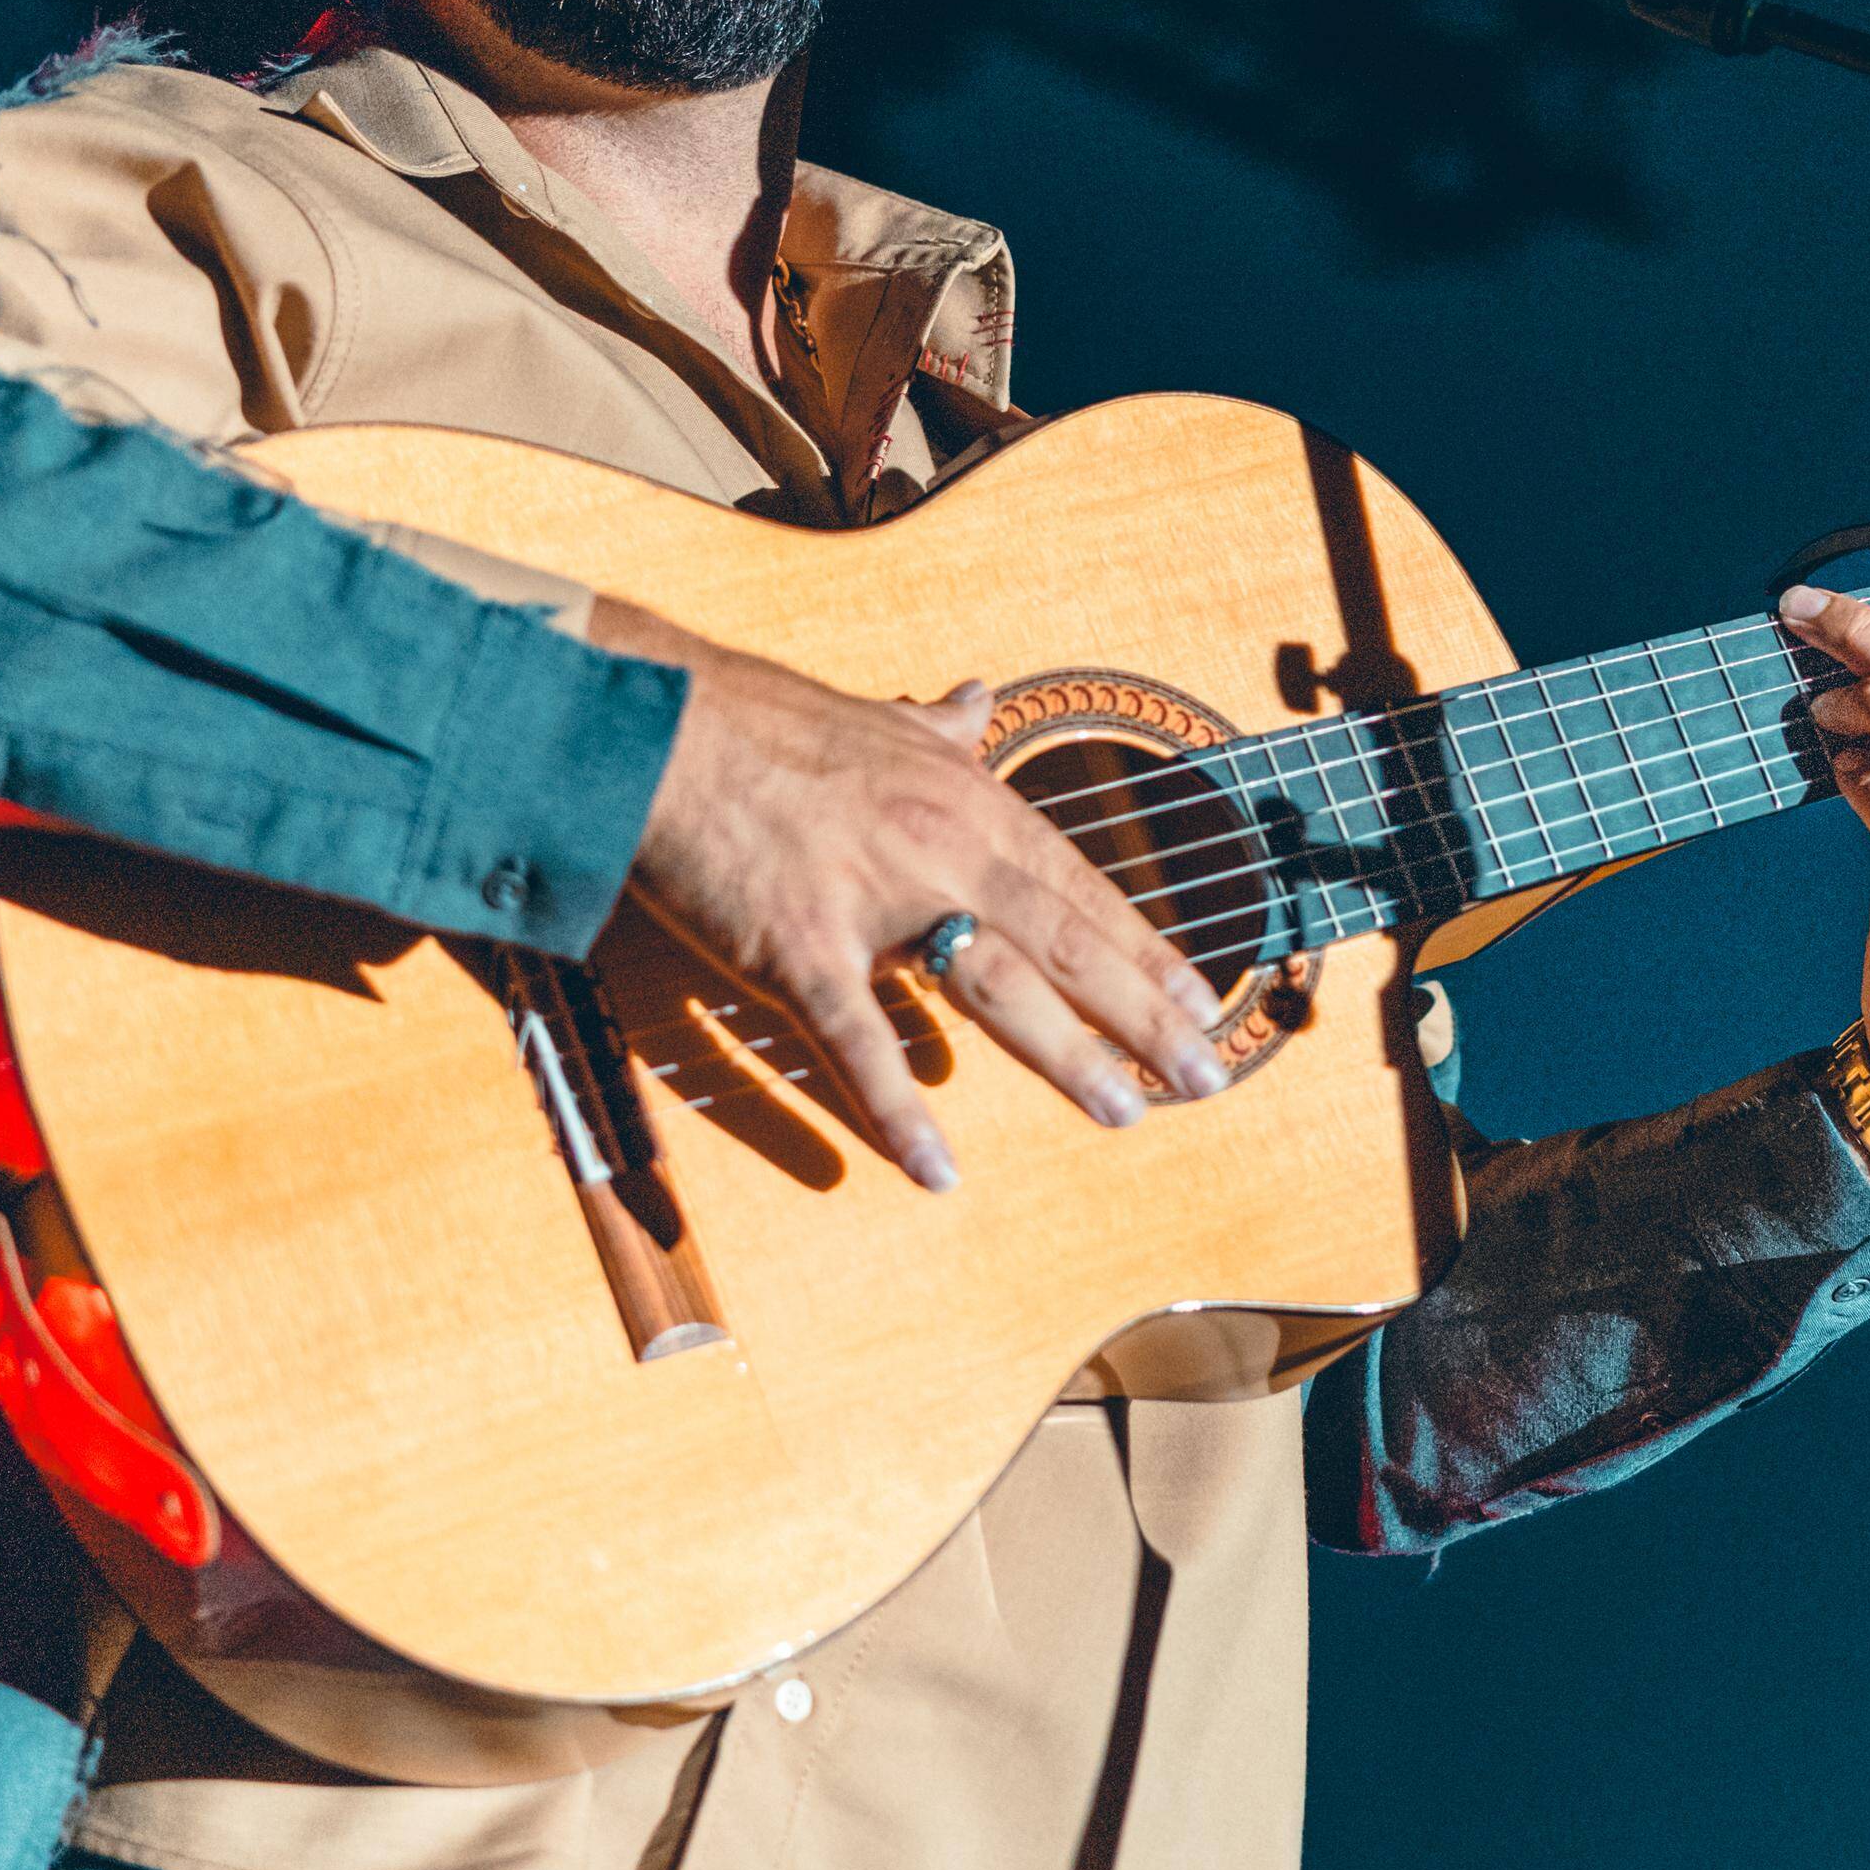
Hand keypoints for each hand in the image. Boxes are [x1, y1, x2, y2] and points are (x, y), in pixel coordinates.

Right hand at [588, 598, 1229, 1190]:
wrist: (661, 722)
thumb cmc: (764, 722)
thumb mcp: (876, 719)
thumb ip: (939, 727)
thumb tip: (978, 702)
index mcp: (965, 801)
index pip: (1078, 886)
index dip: (1145, 948)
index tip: (1202, 999)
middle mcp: (941, 849)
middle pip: (1065, 943)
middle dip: (1143, 1015)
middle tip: (1208, 1075)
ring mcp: (874, 900)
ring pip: (994, 988)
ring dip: (1066, 1056)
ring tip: (1126, 1113)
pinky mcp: (799, 946)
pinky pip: (859, 1041)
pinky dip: (899, 1109)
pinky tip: (939, 1168)